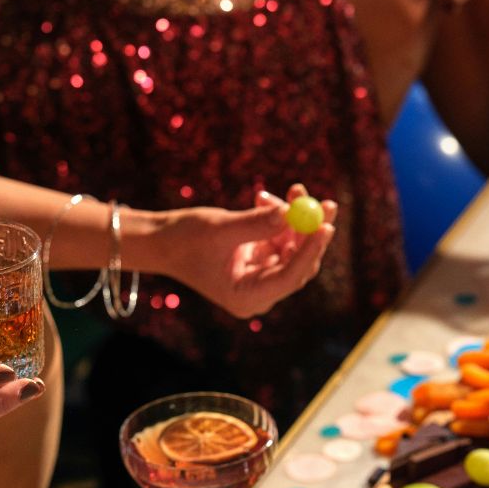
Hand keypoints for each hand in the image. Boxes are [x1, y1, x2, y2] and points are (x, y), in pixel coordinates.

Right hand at [151, 184, 337, 318]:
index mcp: (247, 298)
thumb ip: (255, 224)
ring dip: (295, 218)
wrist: (161, 241)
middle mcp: (258, 292)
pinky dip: (279, 218)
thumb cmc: (183, 239)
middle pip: (300, 265)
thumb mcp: (219, 230)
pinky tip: (264, 198)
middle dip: (312, 232)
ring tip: (293, 190)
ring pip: (293, 248)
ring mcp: (260, 277)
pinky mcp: (258, 261)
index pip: (289, 278)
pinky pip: (280, 239)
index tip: (325, 226)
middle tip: (327, 203)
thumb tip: (289, 214)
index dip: (310, 251)